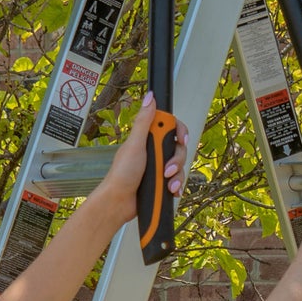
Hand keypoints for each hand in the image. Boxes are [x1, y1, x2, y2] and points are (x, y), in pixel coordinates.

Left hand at [96, 94, 185, 216]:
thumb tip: (150, 98)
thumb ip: (144, 122)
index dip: (179, 132)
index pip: (171, 127)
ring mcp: (158, 167)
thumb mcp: (134, 145)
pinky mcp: (162, 182)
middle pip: (179, 148)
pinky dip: (177, 186)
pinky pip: (178, 181)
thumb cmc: (121, 174)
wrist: (119, 202)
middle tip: (166, 169)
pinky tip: (171, 190)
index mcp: (147, 138)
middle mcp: (154, 151)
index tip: (181, 139)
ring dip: (177, 176)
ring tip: (167, 184)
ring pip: (180, 166)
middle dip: (177, 160)